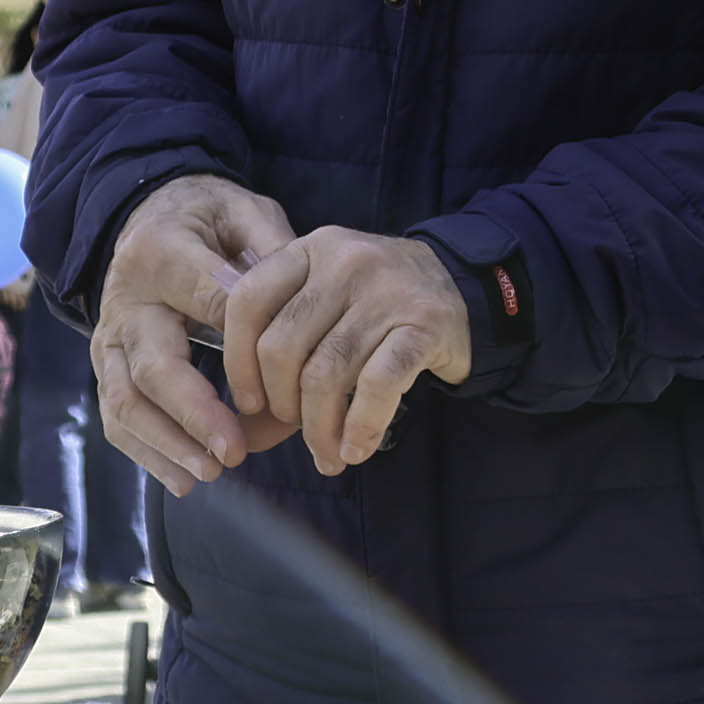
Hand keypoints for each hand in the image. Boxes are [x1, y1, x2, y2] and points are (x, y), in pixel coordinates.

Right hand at [93, 174, 299, 491]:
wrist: (147, 214)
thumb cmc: (208, 218)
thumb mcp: (243, 211)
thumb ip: (270, 247)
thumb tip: (300, 299)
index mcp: (163, 254)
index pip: (203, 302)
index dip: (241, 345)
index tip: (276, 383)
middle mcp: (126, 301)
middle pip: (153, 366)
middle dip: (194, 414)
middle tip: (233, 451)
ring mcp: (111, 338)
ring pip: (126, 401)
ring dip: (167, 444)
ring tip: (211, 472)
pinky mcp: (109, 365)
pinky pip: (117, 417)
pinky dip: (147, 453)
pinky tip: (182, 479)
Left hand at [216, 227, 472, 474]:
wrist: (466, 289)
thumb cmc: (379, 308)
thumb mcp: (325, 310)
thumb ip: (279, 361)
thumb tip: (241, 434)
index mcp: (311, 250)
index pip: (248, 301)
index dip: (238, 362)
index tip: (250, 403)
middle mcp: (346, 262)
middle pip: (283, 346)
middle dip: (283, 404)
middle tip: (298, 429)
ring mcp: (388, 290)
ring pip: (326, 373)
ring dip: (320, 429)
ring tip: (329, 454)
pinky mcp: (426, 322)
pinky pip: (378, 384)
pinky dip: (361, 426)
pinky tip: (358, 448)